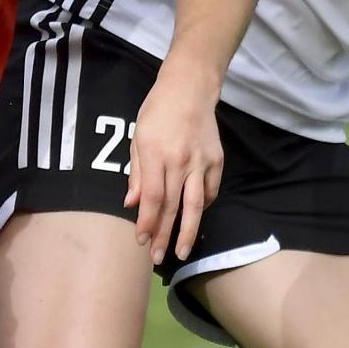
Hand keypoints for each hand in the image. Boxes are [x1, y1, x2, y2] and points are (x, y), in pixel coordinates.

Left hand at [125, 64, 223, 265]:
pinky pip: (209, 192)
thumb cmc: (157, 112)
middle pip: (171, 205)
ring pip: (195, 204)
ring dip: (187, 231)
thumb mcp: (138, 138)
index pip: (151, 196)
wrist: (190, 89)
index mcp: (155, 154)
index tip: (142, 241)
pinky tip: (193, 218)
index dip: (147, 221)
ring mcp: (201, 161)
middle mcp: (179, 160)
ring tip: (181, 252)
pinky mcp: (216, 161)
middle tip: (158, 258)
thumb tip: (131, 203)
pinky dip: (201, 208)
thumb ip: (136, 173)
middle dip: (163, 234)